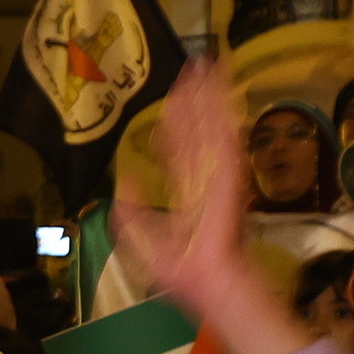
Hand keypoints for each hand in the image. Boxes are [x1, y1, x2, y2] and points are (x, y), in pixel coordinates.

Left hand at [113, 63, 311, 353]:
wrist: (215, 291)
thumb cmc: (186, 277)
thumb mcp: (145, 244)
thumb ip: (130, 212)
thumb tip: (123, 176)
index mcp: (191, 192)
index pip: (182, 146)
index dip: (179, 118)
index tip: (177, 92)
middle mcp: (207, 179)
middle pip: (199, 128)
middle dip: (197, 96)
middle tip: (197, 62)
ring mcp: (220, 178)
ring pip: (212, 126)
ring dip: (209, 95)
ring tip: (207, 63)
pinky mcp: (230, 180)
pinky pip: (225, 140)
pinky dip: (221, 115)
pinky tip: (218, 92)